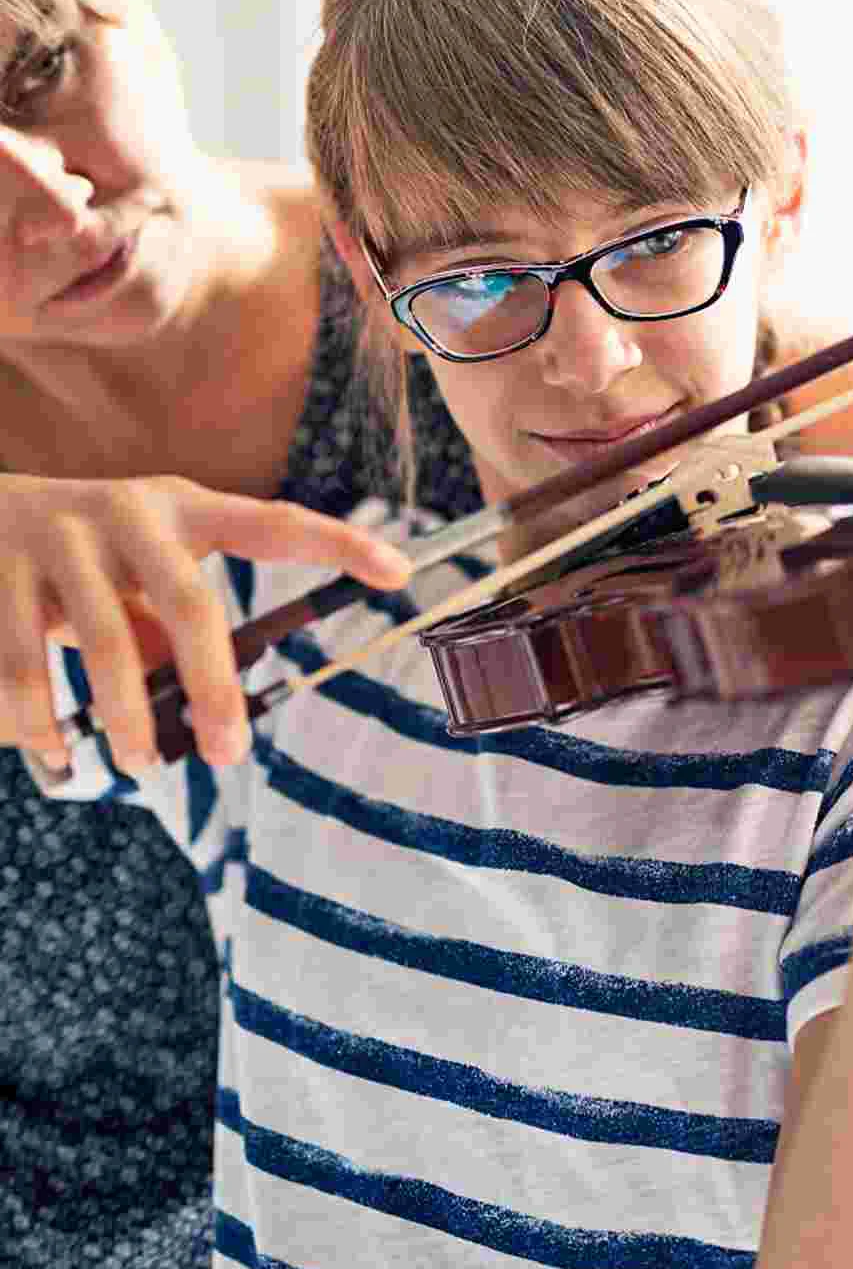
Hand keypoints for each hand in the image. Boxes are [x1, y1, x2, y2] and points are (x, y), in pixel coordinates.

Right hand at [0, 474, 411, 771]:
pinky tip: (57, 752)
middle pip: (193, 605)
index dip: (339, 544)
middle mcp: (129, 510)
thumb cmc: (86, 555)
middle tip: (228, 752)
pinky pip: (26, 663)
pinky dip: (42, 721)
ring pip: (107, 646)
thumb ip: (174, 622)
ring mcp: (59, 534)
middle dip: (214, 688)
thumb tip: (209, 698)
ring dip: (126, 719)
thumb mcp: (142, 569)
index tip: (399, 572)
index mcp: (184, 507)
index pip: (275, 523)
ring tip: (142, 762)